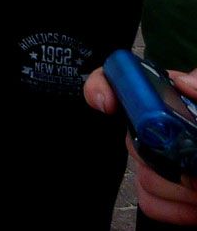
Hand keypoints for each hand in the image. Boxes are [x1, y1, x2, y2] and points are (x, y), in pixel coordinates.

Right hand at [85, 66, 196, 222]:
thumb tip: (184, 81)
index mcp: (181, 101)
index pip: (124, 79)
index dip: (105, 85)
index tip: (107, 103)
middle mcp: (167, 128)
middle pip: (133, 135)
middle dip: (166, 157)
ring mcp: (165, 163)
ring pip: (142, 173)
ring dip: (180, 190)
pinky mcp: (166, 196)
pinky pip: (150, 201)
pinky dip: (175, 210)